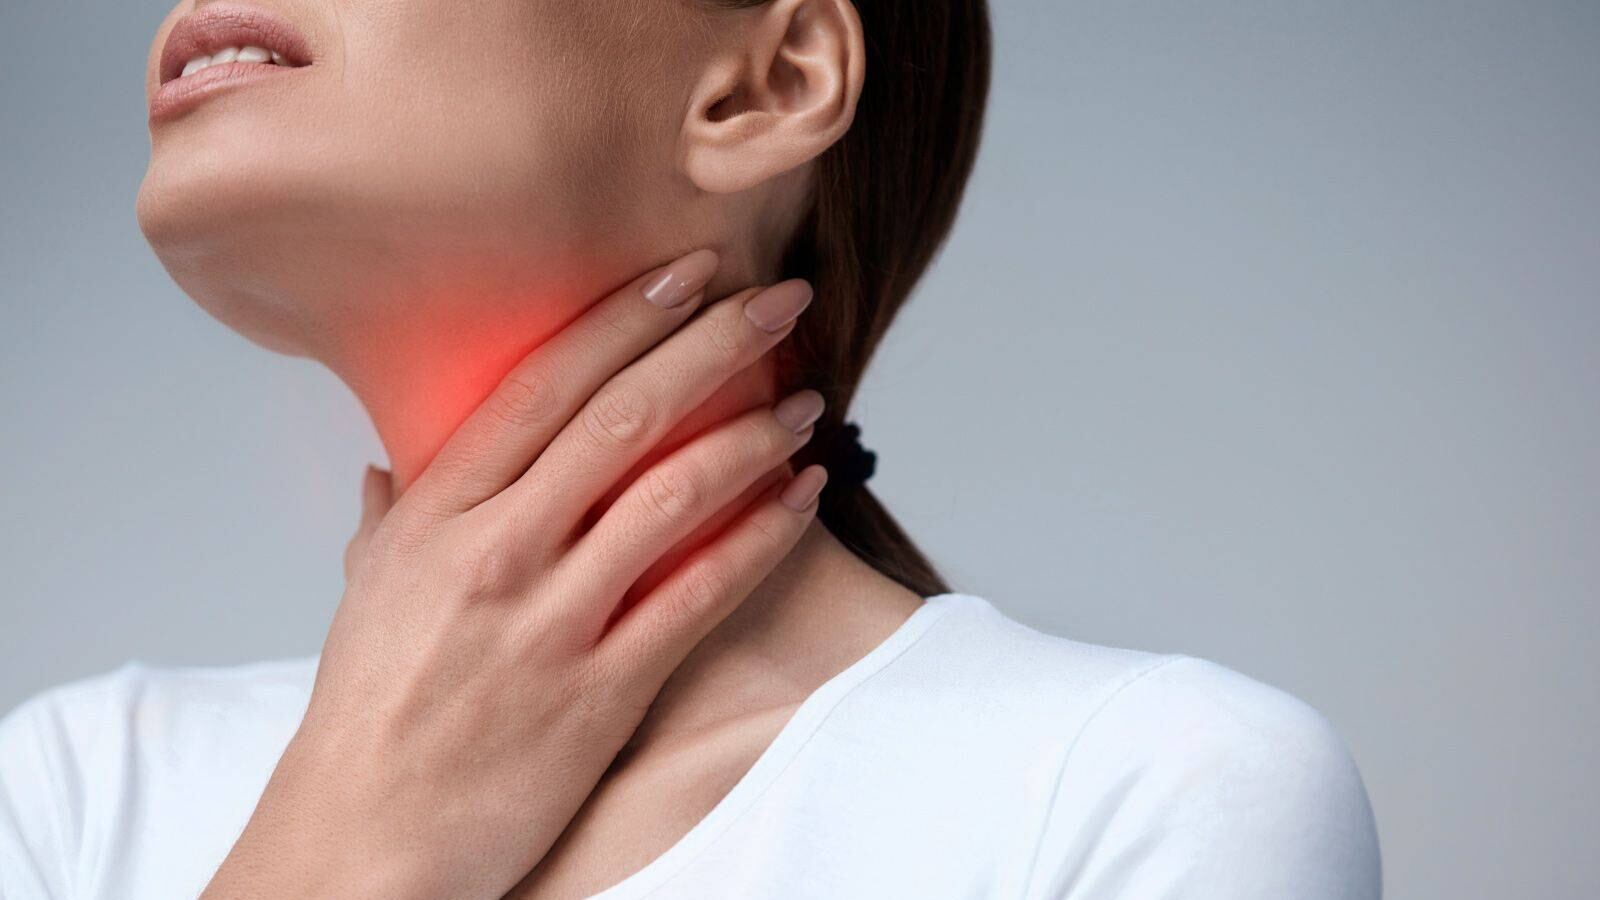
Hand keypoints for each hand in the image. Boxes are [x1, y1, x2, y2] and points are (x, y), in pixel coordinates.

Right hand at [203, 249, 829, 899]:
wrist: (366, 836)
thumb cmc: (369, 711)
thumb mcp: (364, 594)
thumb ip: (391, 519)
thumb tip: (390, 467)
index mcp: (435, 512)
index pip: (543, 385)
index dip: (627, 318)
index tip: (691, 272)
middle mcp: (494, 551)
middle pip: (622, 418)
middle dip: (714, 346)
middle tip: (781, 303)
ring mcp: (550, 620)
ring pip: (673, 495)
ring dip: (753, 436)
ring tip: (808, 402)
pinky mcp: (601, 689)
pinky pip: (700, 594)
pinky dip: (761, 538)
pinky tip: (801, 497)